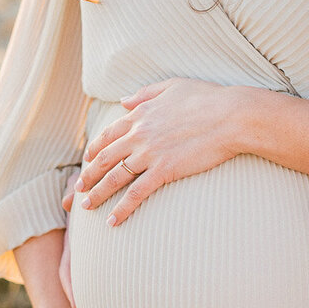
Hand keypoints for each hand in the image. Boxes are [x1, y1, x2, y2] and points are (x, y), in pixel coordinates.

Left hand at [73, 78, 246, 225]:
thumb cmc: (207, 98)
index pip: (107, 135)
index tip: (87, 162)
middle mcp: (138, 134)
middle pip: (104, 158)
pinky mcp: (164, 170)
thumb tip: (123, 101)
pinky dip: (122, 209)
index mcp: (140, 114)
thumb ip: (144, 94)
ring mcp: (149, 153)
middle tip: (78, 190)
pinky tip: (112, 221)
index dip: (94, 150)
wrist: (230, 116)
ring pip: (114, 178)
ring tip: (86, 207)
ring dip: (97, 194)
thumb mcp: (172, 86)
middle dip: (88, 176)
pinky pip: (136, 193)